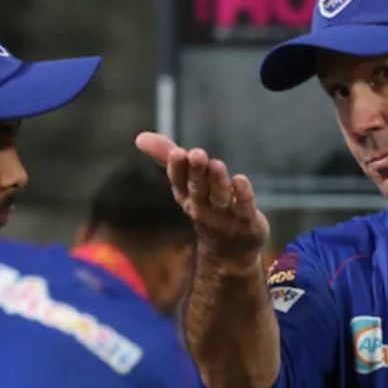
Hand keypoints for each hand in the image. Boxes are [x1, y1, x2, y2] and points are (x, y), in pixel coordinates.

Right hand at [134, 132, 268, 264]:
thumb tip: (140, 138)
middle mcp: (204, 207)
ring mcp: (226, 216)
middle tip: (196, 154)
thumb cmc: (206, 206)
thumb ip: (167, 156)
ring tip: (216, 164)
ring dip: (218, 181)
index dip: (178, 169)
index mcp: (187, 197)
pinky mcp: (248, 221)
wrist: (231, 249)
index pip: (179, 182)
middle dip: (197, 172)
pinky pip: (244, 207)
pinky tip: (241, 180)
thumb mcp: (186, 181)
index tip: (177, 152)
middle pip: (199, 189)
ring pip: (220, 197)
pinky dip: (242, 195)